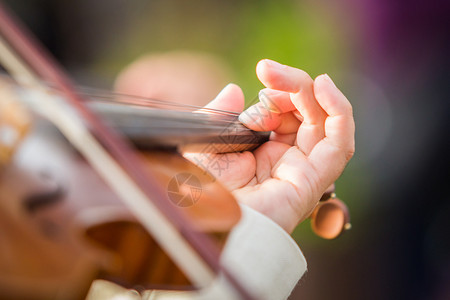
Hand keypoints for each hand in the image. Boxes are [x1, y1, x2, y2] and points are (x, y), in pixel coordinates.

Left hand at [185, 59, 354, 232]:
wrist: (207, 224)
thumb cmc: (200, 192)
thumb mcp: (204, 143)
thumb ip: (219, 116)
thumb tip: (233, 90)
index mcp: (262, 153)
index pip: (284, 114)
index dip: (275, 94)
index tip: (258, 83)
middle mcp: (285, 160)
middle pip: (307, 114)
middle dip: (292, 85)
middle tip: (267, 71)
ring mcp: (302, 169)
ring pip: (326, 123)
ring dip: (314, 93)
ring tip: (291, 76)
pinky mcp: (313, 179)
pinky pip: (339, 143)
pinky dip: (339, 112)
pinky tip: (324, 86)